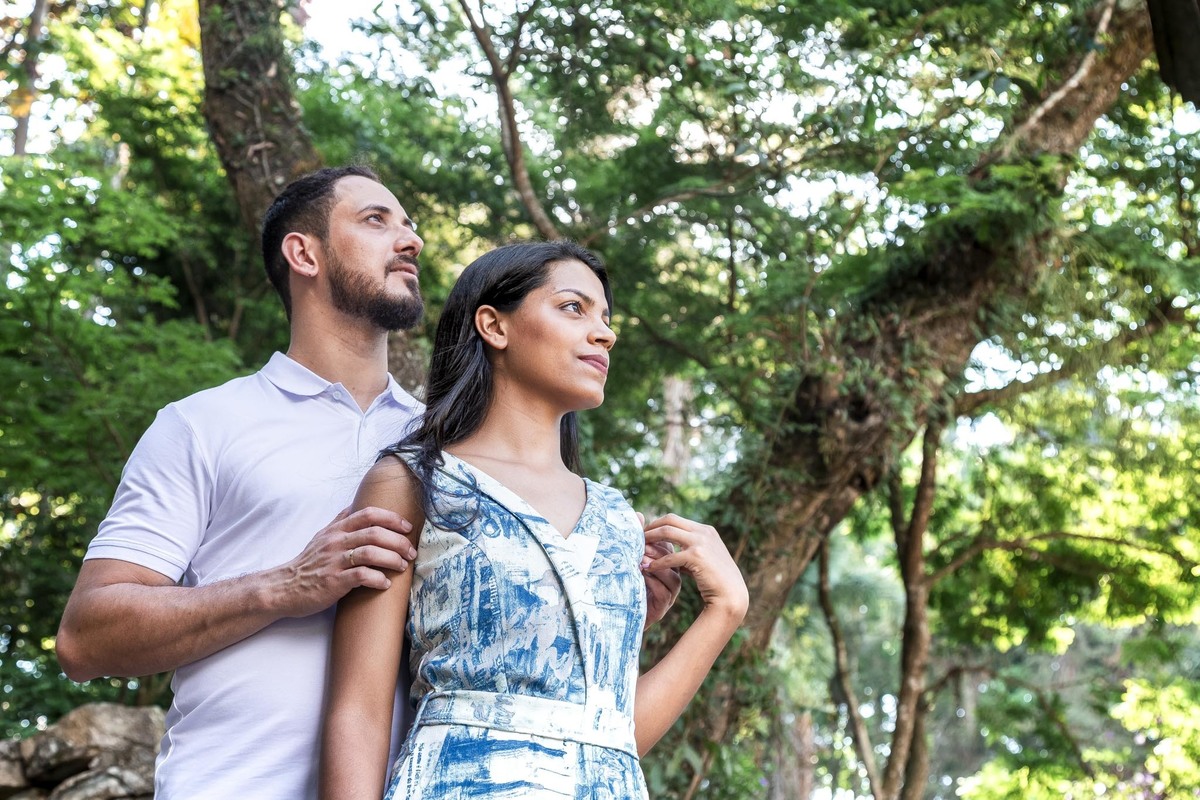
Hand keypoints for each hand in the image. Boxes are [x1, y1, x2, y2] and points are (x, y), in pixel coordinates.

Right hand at [271, 506, 417, 617]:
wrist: (284, 588)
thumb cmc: (308, 563)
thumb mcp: (322, 537)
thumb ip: (339, 522)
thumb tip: (354, 506)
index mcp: (337, 530)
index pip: (368, 514)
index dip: (392, 518)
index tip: (407, 528)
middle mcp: (336, 542)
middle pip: (375, 533)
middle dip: (398, 541)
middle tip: (411, 551)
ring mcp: (334, 561)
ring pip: (370, 553)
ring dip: (392, 559)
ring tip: (402, 566)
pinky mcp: (333, 581)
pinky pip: (361, 576)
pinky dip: (377, 578)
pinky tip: (385, 583)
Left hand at [642, 513, 747, 622]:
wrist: (731, 594)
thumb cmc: (716, 579)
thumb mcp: (703, 559)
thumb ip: (688, 550)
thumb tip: (670, 550)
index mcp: (705, 530)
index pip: (675, 519)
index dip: (657, 524)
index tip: (645, 533)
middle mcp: (703, 532)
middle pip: (669, 520)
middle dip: (651, 527)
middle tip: (637, 537)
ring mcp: (701, 542)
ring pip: (667, 532)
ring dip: (650, 539)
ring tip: (639, 548)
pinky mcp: (697, 556)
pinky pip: (670, 557)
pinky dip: (657, 562)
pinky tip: (648, 568)